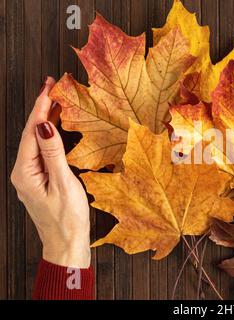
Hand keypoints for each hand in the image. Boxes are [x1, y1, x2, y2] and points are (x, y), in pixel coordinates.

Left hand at [11, 77, 90, 267]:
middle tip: (53, 85)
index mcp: (25, 172)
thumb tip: (45, 125)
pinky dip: (49, 135)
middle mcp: (23, 172)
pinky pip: (41, 151)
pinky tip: (57, 128)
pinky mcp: (38, 180)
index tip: (50, 86)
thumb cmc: (67, 219)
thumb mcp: (64, 183)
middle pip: (30, 133)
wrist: (66, 244)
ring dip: (45, 119)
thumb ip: (54, 153)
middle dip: (41, 108)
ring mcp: (30, 176)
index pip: (31, 131)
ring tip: (57, 100)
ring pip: (36, 141)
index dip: (41, 106)